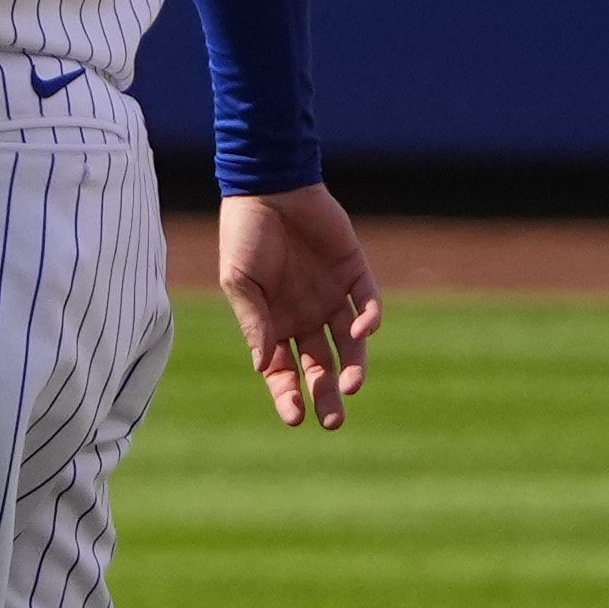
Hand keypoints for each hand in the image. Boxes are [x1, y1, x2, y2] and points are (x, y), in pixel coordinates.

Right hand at [215, 184, 380, 429]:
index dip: (287, 395)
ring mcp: (331, 295)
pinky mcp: (354, 272)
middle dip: (325, 394)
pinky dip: (368, 320)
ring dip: (353, 366)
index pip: (282, 370)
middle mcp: (305, 315)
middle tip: (333, 420)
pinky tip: (361, 331)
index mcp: (274, 322)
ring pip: (349, 343)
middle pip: (320, 365)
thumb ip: (255, 322)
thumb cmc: (244, 234)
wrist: (269, 186)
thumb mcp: (240, 282)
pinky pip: (368, 303)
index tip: (295, 418)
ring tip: (352, 387)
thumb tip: (263, 367)